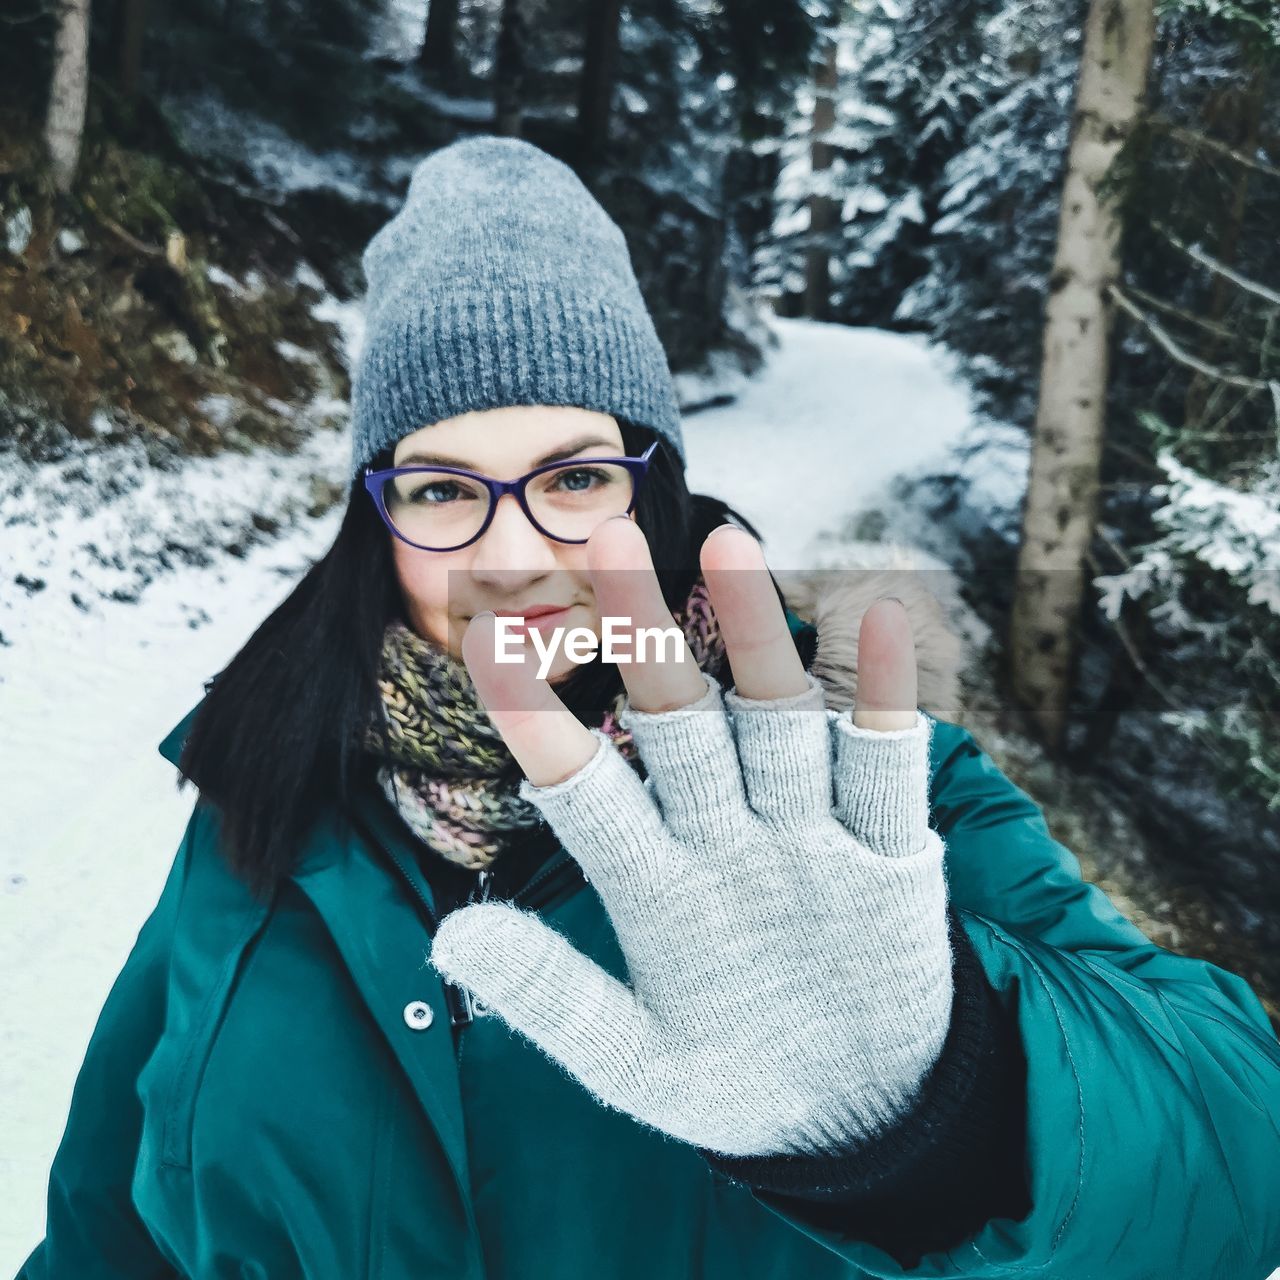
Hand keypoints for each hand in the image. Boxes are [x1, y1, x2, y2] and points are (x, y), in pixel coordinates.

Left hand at [429, 519, 952, 1157]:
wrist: (851, 1111)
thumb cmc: (735, 1080)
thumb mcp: (637, 1059)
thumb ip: (554, 998)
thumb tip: (448, 933)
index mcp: (656, 882)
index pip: (587, 788)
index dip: (539, 719)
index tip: (484, 641)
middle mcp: (726, 836)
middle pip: (682, 722)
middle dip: (646, 637)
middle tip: (603, 536)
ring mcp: (808, 836)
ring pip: (779, 722)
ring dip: (757, 641)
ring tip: (730, 548)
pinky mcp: (889, 852)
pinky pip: (886, 767)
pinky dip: (883, 702)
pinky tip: (878, 620)